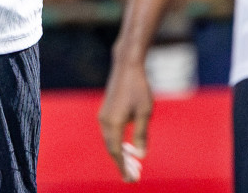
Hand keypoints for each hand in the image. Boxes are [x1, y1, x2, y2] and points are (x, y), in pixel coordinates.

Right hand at [98, 58, 152, 181]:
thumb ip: (141, 135)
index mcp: (113, 123)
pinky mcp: (106, 111)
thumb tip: (141, 156)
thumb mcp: (144, 113)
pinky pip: (110, 133)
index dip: (123, 167)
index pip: (116, 152)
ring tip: (134, 165)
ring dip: (121, 154)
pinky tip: (129, 147)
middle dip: (122, 164)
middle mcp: (104, 121)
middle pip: (111, 148)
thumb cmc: (138, 88)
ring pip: (110, 141)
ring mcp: (104, 115)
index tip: (131, 180)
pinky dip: (118, 143)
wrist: (127, 66)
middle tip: (134, 177)